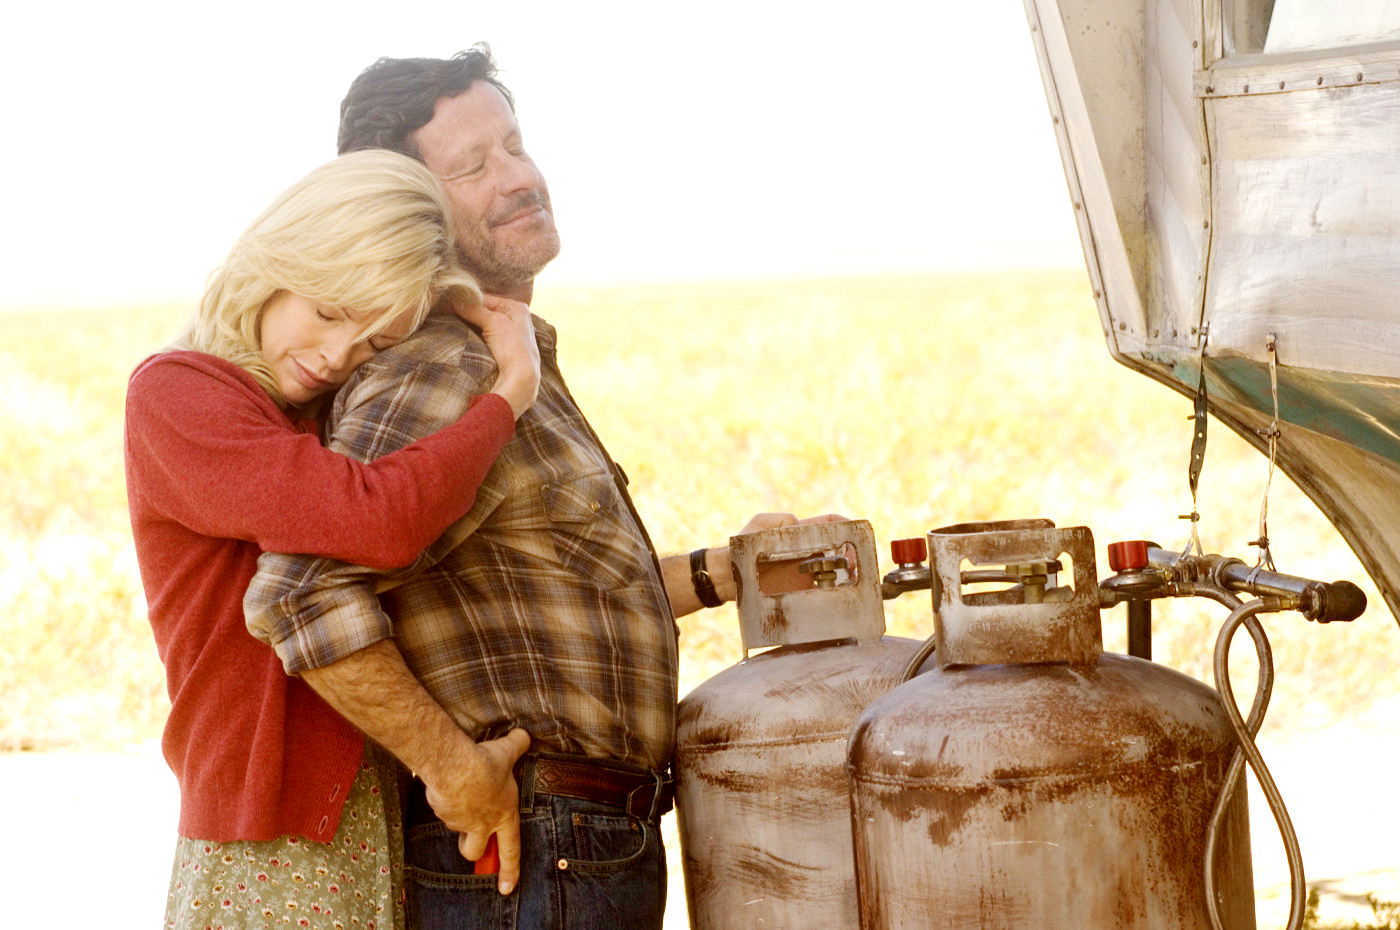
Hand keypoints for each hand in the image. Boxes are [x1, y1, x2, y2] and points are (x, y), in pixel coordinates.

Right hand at [421, 727, 531, 894]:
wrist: (454, 766)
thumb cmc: (485, 763)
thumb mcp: (508, 751)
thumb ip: (518, 744)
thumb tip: (524, 735)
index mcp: (504, 816)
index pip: (510, 849)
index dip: (510, 870)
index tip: (507, 887)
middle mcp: (483, 825)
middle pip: (475, 850)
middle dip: (472, 849)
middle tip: (472, 837)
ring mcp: (460, 822)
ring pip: (457, 827)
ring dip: (458, 816)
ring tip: (460, 790)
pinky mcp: (442, 813)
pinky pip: (443, 810)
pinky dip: (445, 800)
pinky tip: (448, 783)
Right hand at [455, 295, 540, 418]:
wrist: (520, 380)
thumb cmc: (512, 347)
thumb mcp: (494, 322)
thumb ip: (475, 309)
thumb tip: (456, 298)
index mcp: (518, 308)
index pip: (487, 299)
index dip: (468, 301)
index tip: (450, 303)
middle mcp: (517, 319)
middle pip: (486, 312)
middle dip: (469, 314)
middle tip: (448, 313)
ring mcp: (511, 336)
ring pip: (484, 326)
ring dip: (471, 326)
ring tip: (453, 325)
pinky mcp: (505, 350)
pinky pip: (486, 338)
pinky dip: (476, 337)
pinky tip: (465, 338)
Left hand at [707, 513, 851, 600]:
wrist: (726, 576)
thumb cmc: (742, 546)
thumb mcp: (760, 524)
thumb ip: (780, 520)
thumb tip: (798, 523)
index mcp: (800, 534)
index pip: (829, 525)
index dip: (846, 526)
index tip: (857, 534)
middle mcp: (805, 553)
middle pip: (836, 551)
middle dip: (850, 555)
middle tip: (855, 564)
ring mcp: (802, 573)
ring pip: (831, 572)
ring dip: (844, 575)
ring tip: (852, 580)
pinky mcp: (797, 590)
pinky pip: (817, 591)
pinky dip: (829, 592)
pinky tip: (836, 595)